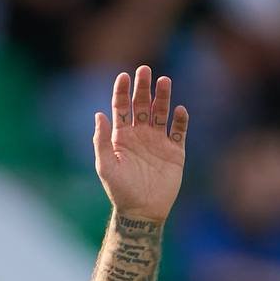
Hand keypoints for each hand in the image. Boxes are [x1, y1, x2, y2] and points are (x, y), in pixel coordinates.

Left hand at [93, 65, 187, 222]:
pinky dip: (180, 120)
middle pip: (142, 105)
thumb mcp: (105, 166)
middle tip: (145, 70)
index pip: (121, 108)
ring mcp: (158, 142)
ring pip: (162, 113)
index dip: (121, 91)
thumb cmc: (120, 190)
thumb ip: (101, 141)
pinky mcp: (175, 151)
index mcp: (121, 137)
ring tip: (164, 81)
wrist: (142, 210)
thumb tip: (98, 114)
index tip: (124, 76)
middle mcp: (140, 135)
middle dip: (143, 88)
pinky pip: (179, 131)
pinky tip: (180, 109)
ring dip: (163, 97)